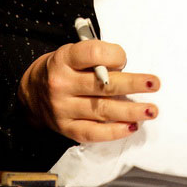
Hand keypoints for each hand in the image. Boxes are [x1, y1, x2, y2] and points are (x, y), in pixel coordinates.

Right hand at [18, 39, 160, 142]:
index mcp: (64, 59)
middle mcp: (61, 84)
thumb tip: (126, 69)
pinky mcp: (66, 128)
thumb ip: (96, 58)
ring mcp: (62, 109)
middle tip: (154, 84)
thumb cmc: (63, 69)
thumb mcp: (73, 53)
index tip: (125, 59)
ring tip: (151, 110)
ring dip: (131, 111)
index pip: (92, 55)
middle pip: (103, 85)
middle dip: (133, 84)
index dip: (114, 55)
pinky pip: (93, 132)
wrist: (31, 92)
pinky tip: (131, 126)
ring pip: (102, 110)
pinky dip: (115, 131)